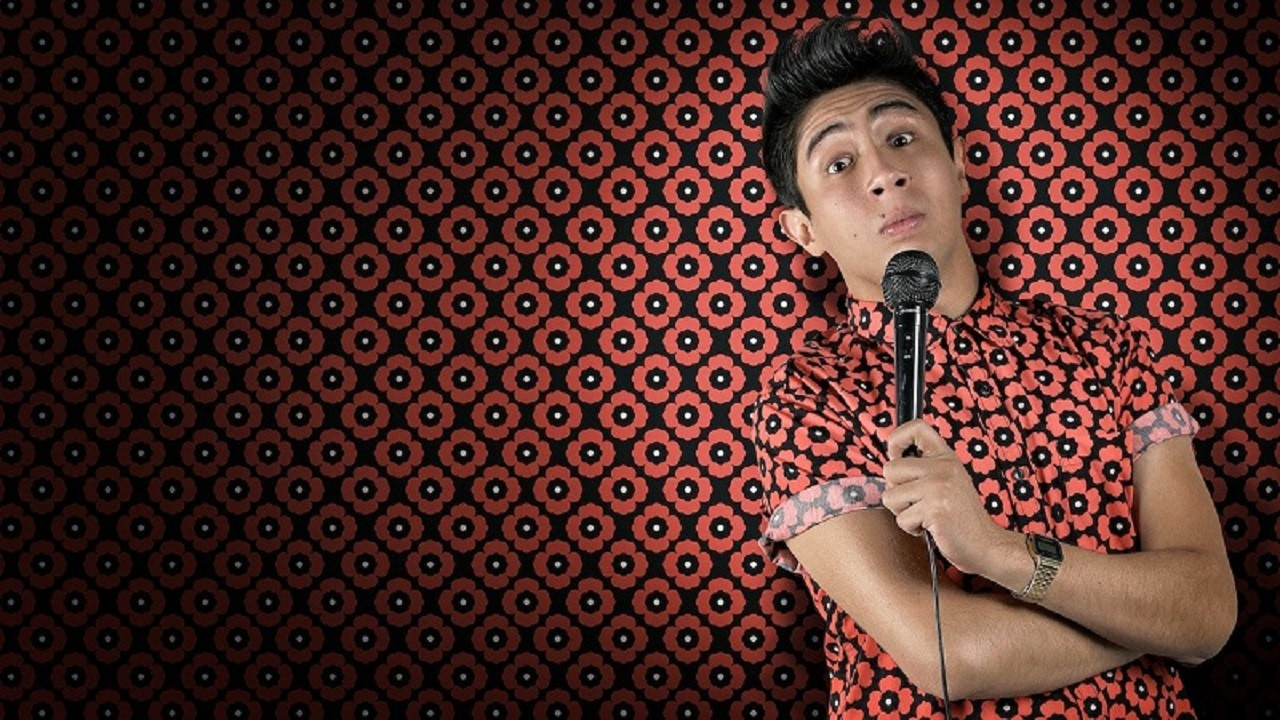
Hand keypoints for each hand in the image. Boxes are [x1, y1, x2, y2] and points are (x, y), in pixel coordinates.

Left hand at [881, 419, 1008, 575]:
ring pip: (890, 496)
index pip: (916, 428)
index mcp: (946, 458)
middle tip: (917, 502)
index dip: (896, 438)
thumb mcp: (948, 481)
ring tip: (925, 515)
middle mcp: (944, 467)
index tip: (896, 456)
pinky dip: (911, 528)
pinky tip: (931, 527)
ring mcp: (939, 487)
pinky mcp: (934, 509)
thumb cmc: (961, 517)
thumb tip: (890, 460)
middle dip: (896, 491)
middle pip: (890, 469)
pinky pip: (902, 519)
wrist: (986, 544)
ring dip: (903, 513)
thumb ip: (924, 469)